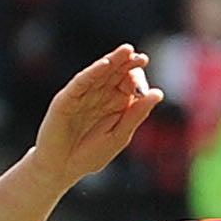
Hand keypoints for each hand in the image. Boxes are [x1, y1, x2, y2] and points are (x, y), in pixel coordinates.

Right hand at [31, 44, 161, 184]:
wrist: (62, 169)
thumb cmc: (90, 155)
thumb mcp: (120, 135)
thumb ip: (137, 115)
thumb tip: (159, 93)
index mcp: (116, 103)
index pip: (129, 83)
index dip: (138, 79)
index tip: (144, 85)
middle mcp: (100, 95)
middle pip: (116, 73)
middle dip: (128, 63)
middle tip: (141, 58)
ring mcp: (83, 95)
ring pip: (100, 72)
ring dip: (113, 60)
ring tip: (127, 51)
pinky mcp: (67, 98)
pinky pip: (82, 82)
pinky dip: (93, 72)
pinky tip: (105, 65)